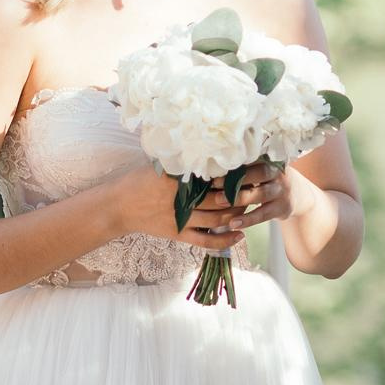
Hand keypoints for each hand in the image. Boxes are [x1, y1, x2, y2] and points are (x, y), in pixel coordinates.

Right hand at [100, 161, 283, 249]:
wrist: (118, 206)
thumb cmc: (140, 180)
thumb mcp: (161, 164)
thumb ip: (185, 159)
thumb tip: (209, 145)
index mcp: (180, 179)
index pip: (216, 174)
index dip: (239, 170)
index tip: (257, 162)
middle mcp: (183, 200)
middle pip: (223, 197)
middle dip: (247, 190)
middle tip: (266, 182)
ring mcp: (181, 219)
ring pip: (218, 218)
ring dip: (240, 212)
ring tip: (256, 203)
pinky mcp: (178, 234)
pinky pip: (206, 240)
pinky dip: (225, 238)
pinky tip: (240, 233)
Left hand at [214, 162, 295, 233]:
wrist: (297, 196)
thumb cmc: (269, 180)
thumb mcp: (263, 170)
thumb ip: (246, 167)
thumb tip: (213, 167)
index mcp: (270, 160)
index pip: (254, 157)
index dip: (236, 162)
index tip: (216, 166)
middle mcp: (278, 173)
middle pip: (259, 173)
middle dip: (236, 178)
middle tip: (214, 184)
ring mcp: (282, 191)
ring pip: (261, 194)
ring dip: (239, 198)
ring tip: (219, 201)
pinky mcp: (282, 208)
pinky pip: (263, 214)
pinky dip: (248, 219)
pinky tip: (233, 223)